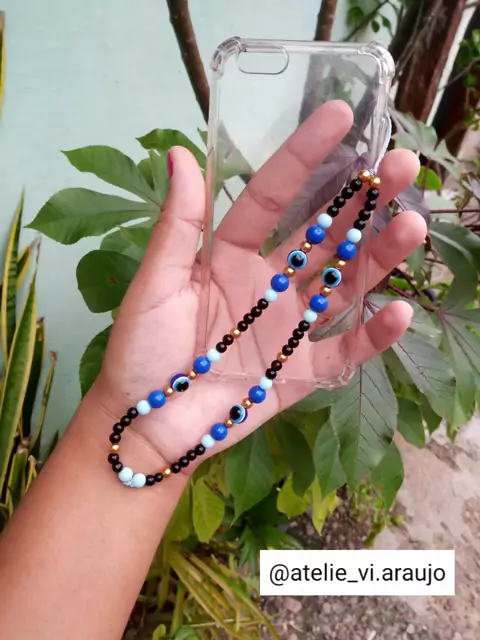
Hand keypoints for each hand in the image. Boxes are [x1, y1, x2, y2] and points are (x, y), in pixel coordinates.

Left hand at [94, 100, 425, 473]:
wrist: (148, 425)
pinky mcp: (299, 373)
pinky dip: (371, 336)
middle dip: (361, 201)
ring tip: (411, 224)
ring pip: (341, 287)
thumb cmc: (142, 352)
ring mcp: (287, 328)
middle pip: (321, 237)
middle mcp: (267, 285)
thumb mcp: (155, 285)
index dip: (303, 157)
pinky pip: (342, 352)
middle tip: (400, 166)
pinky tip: (398, 311)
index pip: (272, 197)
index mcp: (229, 257)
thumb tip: (179, 151)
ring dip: (377, 258)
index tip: (340, 117)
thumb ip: (176, 226)